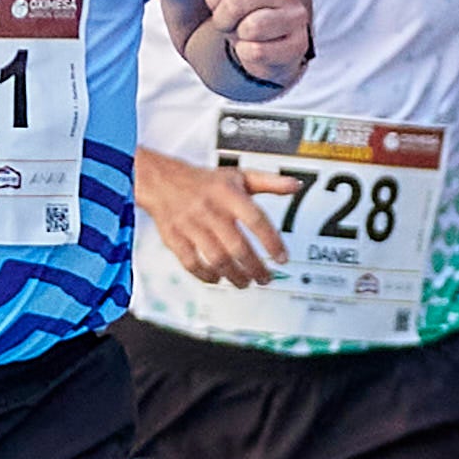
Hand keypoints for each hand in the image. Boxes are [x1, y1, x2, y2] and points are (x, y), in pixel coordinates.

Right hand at [135, 150, 298, 286]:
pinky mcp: (175, 238)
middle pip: (238, 246)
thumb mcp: (239, 176)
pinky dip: (206, 275)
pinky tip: (218, 279)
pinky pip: (191, 263)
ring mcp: (191, 226)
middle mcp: (210, 210)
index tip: (282, 258)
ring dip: (234, 275)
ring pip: (217, 258)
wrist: (163, 181)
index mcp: (229, 194)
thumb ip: (269, 182)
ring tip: (245, 282)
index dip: (272, 242)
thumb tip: (294, 186)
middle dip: (255, 267)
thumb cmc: (205, 182)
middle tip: (265, 278)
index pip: (256, 220)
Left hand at [205, 0, 310, 89]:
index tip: (221, 1)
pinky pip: (257, 51)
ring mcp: (297, 15)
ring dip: (237, 36)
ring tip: (244, 32)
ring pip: (250, 27)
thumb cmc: (243, 8)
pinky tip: (255, 47)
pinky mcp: (298, 44)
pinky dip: (246, 54)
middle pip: (233, 4)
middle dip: (222, 18)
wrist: (265, 42)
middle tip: (231, 21)